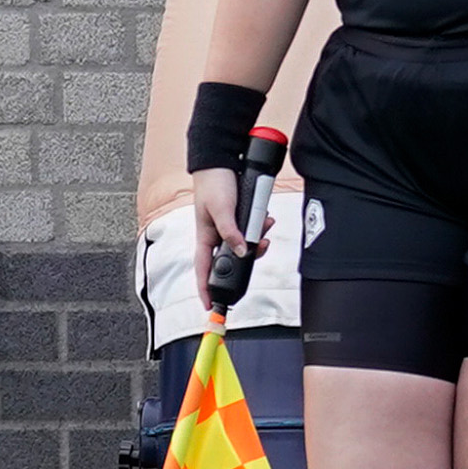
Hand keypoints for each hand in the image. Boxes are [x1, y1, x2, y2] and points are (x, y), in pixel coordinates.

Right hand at [190, 164, 255, 283]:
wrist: (221, 161)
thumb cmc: (212, 184)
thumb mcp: (220, 209)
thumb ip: (230, 231)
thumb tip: (242, 252)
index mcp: (204, 238)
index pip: (202, 270)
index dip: (205, 289)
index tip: (211, 307)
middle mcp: (216, 236)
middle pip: (232, 260)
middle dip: (248, 258)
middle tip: (260, 249)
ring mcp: (229, 228)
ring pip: (245, 245)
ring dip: (258, 239)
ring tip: (265, 227)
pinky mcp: (240, 219)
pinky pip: (252, 230)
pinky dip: (261, 227)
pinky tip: (265, 219)